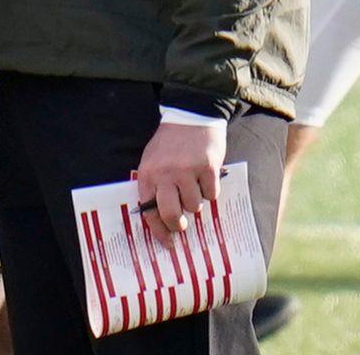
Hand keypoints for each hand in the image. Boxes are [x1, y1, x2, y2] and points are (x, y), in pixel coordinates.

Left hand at [135, 120, 224, 234]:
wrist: (190, 116)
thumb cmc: (170, 144)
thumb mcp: (152, 161)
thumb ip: (154, 187)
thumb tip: (162, 220)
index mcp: (148, 173)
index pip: (149, 211)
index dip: (158, 231)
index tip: (167, 242)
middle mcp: (166, 173)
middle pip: (172, 214)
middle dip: (178, 225)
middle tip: (183, 226)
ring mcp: (187, 170)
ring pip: (194, 206)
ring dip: (196, 201)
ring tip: (194, 186)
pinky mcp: (207, 167)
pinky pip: (211, 194)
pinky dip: (210, 190)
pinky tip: (205, 177)